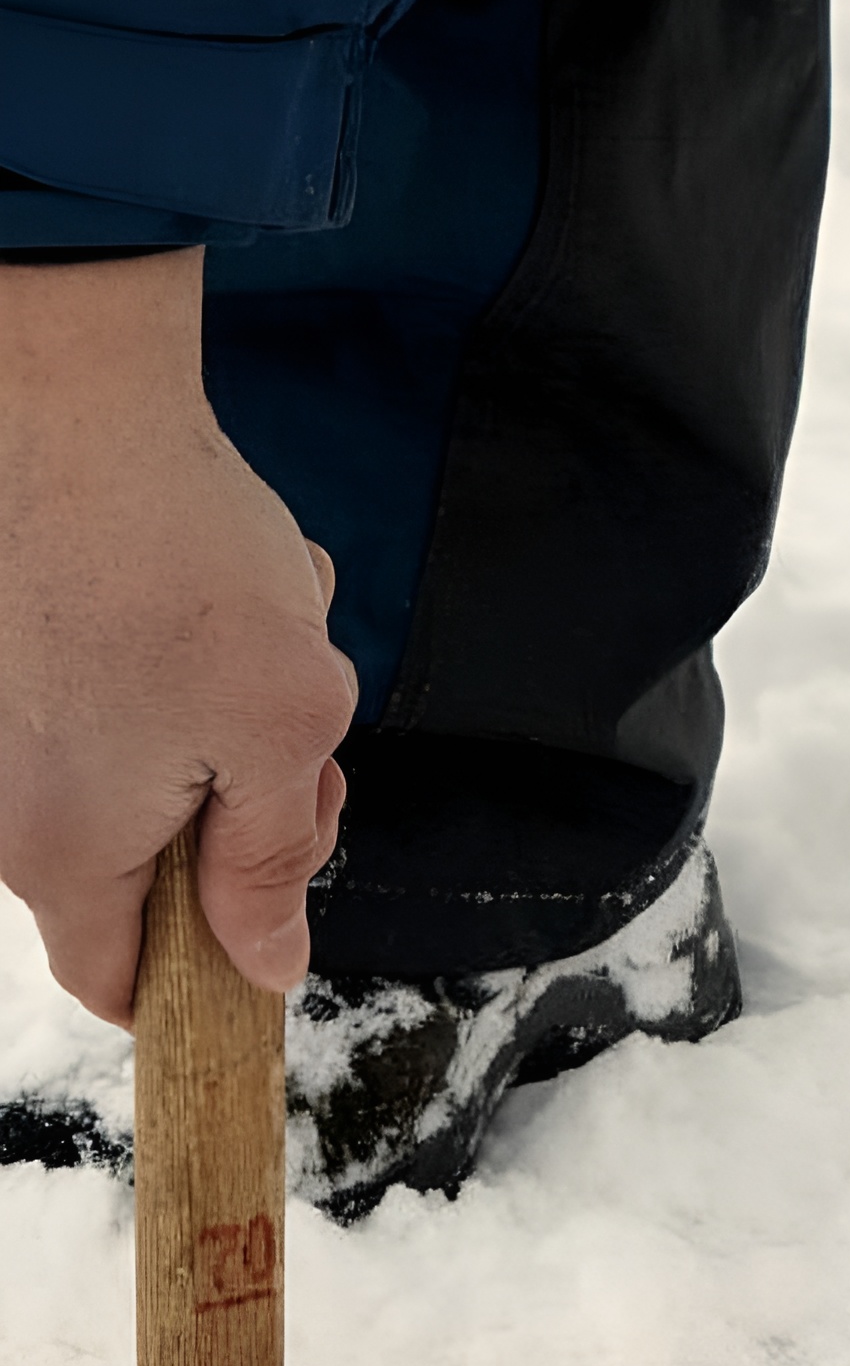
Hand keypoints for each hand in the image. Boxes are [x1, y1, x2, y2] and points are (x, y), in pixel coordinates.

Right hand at [0, 250, 356, 1025]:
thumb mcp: (278, 733)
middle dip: (242, 818)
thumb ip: (272, 862)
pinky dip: (179, 660)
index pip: (115, 979)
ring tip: (263, 629)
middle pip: (145, 870)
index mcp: (68, 848)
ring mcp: (4, 721)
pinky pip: (113, 693)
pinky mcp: (14, 654)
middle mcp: (8, 799)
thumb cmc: (174, 557)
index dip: (196, 980)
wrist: (68, 385)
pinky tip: (216, 587)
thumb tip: (266, 963)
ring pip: (145, 769)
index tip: (261, 925)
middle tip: (302, 746)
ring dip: (226, 723)